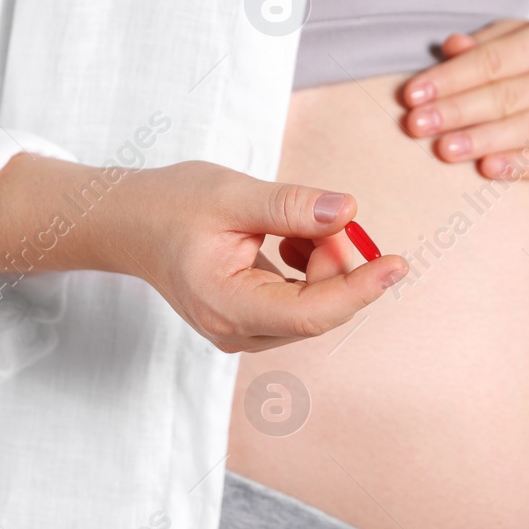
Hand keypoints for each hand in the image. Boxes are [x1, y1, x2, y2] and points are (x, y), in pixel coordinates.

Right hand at [120, 162, 406, 352]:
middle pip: (320, 312)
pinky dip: (311, 269)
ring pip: (316, 307)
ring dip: (324, 264)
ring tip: (292, 227)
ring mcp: (245, 332)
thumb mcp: (232, 195)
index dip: (360, 289)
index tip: (397, 263)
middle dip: (338, 264)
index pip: (311, 314)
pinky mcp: (254, 321)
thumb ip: (291, 206)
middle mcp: (237, 332)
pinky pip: (304, 303)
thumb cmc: (173, 206)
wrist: (132, 223)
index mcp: (227, 306)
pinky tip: (288, 241)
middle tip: (326, 218)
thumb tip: (348, 211)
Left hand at [399, 19, 528, 183]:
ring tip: (444, 150)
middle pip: (506, 96)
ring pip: (527, 129)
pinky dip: (518, 166)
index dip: (449, 79)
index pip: (492, 60)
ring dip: (481, 141)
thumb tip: (450, 46)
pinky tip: (487, 170)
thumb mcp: (521, 43)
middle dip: (457, 111)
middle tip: (417, 126)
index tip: (411, 95)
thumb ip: (486, 45)